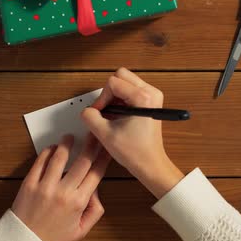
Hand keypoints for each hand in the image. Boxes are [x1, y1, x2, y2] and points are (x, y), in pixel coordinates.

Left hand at [12, 134, 110, 240]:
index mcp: (78, 203)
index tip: (107, 148)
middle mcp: (63, 192)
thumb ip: (95, 209)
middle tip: (94, 133)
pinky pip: (40, 161)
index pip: (96, 173)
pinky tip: (53, 148)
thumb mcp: (82, 229)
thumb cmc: (53, 236)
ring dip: (67, 144)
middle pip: (82, 161)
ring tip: (70, 137)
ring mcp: (45, 186)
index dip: (104, 158)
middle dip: (91, 144)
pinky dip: (48, 151)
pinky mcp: (29, 183)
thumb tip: (96, 189)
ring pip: (60, 157)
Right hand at [81, 67, 183, 198]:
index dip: (102, 98)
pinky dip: (121, 100)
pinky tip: (119, 116)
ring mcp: (153, 96)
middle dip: (109, 92)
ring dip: (114, 96)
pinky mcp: (151, 101)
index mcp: (143, 97)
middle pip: (121, 76)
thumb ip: (90, 117)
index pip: (113, 82)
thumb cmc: (134, 152)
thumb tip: (87, 110)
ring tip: (113, 116)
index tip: (100, 114)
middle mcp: (151, 92)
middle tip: (106, 111)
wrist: (150, 164)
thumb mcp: (105, 134)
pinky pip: (131, 90)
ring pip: (125, 82)